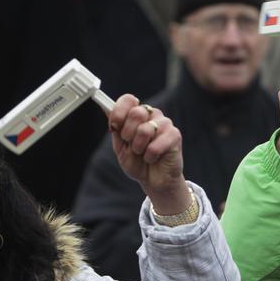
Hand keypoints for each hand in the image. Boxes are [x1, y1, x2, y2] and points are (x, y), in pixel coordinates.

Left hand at [107, 94, 188, 213]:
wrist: (153, 180)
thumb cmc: (138, 163)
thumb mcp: (120, 146)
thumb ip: (115, 128)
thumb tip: (105, 108)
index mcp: (138, 115)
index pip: (128, 100)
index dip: (118, 112)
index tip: (114, 127)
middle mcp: (152, 115)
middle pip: (136, 112)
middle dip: (128, 133)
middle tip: (131, 145)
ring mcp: (165, 124)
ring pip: (145, 130)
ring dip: (139, 148)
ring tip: (143, 154)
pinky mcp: (175, 135)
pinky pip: (155, 146)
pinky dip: (150, 157)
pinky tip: (154, 158)